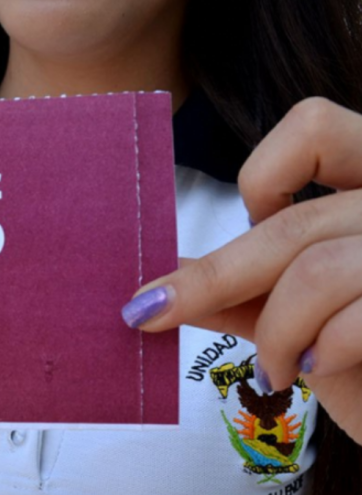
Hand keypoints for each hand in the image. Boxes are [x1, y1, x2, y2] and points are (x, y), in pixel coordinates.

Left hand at [123, 97, 361, 443]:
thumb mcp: (306, 317)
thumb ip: (246, 291)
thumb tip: (162, 281)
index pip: (315, 127)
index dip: (263, 175)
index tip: (250, 221)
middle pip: (293, 223)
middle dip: (213, 280)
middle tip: (152, 313)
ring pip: (314, 271)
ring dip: (276, 331)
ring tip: (276, 367)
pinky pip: (352, 319)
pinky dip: (318, 349)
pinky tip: (315, 368)